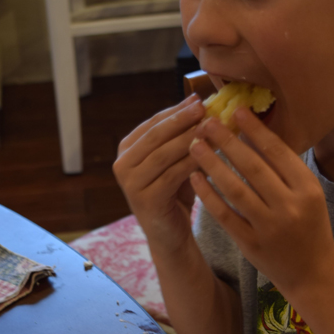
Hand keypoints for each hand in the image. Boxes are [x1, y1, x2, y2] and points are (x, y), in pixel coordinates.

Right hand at [113, 95, 204, 252]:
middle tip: (205, 108)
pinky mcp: (145, 200)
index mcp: (127, 150)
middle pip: (155, 135)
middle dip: (182, 120)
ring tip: (211, 128)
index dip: (176, 110)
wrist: (171, 234)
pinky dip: (191, 163)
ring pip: (163, 154)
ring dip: (188, 139)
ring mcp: (130, 183)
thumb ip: (181, 136)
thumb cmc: (176, 193)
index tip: (199, 99)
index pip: (153, 123)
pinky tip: (209, 154)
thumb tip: (200, 102)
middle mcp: (122, 164)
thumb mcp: (176, 160)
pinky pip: (172, 175)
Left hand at [189, 106, 333, 299]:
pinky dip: (208, 195)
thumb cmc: (309, 224)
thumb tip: (252, 131)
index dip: (255, 130)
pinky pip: (225, 215)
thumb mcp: (308, 194)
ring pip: (236, 190)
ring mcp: (269, 227)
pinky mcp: (251, 244)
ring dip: (213, 165)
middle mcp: (290, 207)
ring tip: (195, 145)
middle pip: (254, 168)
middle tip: (207, 123)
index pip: (278, 152)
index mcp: (308, 189)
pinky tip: (195, 178)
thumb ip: (285, 168)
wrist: (312, 272)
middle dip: (228, 142)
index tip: (236, 111)